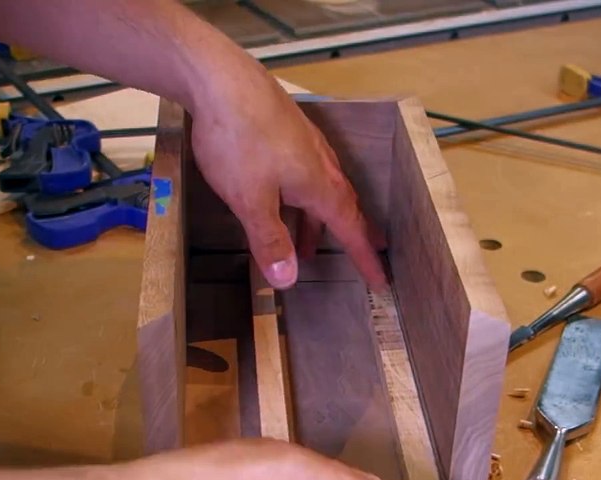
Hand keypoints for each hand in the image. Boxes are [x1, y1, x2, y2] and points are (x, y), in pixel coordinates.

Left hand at [188, 65, 387, 289]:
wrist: (220, 78)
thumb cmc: (238, 139)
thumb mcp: (250, 200)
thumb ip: (269, 239)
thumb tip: (288, 280)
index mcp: (318, 184)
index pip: (350, 228)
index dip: (364, 256)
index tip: (380, 280)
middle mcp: (319, 162)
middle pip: (344, 205)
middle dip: (354, 233)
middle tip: (368, 252)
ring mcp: (303, 142)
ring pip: (322, 187)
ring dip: (321, 217)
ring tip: (308, 242)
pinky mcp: (285, 129)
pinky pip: (306, 170)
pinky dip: (304, 194)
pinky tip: (286, 194)